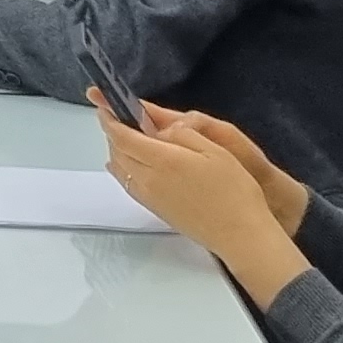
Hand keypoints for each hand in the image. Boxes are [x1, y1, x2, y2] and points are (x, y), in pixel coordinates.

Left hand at [97, 107, 310, 300]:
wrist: (239, 234)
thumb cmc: (233, 190)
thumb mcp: (214, 150)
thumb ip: (183, 135)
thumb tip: (160, 130)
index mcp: (162, 160)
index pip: (123, 136)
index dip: (110, 120)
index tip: (104, 107)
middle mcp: (148, 179)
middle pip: (117, 152)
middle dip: (113, 133)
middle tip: (116, 119)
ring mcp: (149, 197)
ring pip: (120, 169)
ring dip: (117, 151)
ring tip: (126, 139)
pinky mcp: (154, 210)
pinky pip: (128, 184)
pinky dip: (124, 169)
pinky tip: (133, 165)